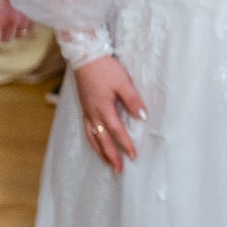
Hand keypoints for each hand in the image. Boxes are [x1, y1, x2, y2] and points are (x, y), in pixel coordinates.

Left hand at [0, 0, 34, 45]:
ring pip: (20, 34)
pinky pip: (31, 27)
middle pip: (7, 38)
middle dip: (1, 33)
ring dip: (15, 29)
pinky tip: (21, 16)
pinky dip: (26, 24)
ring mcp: (26, 17)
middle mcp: (13, 21)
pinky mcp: (35, 13)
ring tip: (11, 20)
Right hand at [74, 55, 146, 171]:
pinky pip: (87, 130)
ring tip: (107, 163)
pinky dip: (92, 141)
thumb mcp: (123, 82)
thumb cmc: (105, 68)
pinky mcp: (83, 108)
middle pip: (102, 139)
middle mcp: (93, 113)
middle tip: (119, 170)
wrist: (85, 56)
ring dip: (100, 151)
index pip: (117, 131)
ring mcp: (86, 111)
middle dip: (111, 156)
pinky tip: (96, 144)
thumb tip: (142, 117)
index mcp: (104, 108)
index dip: (125, 145)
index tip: (133, 156)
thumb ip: (133, 100)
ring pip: (92, 137)